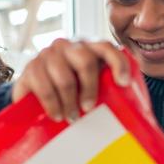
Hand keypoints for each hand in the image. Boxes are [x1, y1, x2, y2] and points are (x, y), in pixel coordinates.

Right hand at [13, 39, 130, 121]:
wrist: (32, 96)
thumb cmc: (69, 93)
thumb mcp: (88, 87)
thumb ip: (106, 89)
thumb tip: (133, 112)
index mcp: (86, 47)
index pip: (106, 47)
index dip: (118, 63)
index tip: (124, 84)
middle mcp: (67, 46)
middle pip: (85, 61)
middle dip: (90, 88)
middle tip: (89, 108)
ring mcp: (47, 55)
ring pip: (65, 77)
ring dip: (70, 101)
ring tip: (72, 117)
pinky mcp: (30, 68)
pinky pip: (44, 86)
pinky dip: (53, 104)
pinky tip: (57, 115)